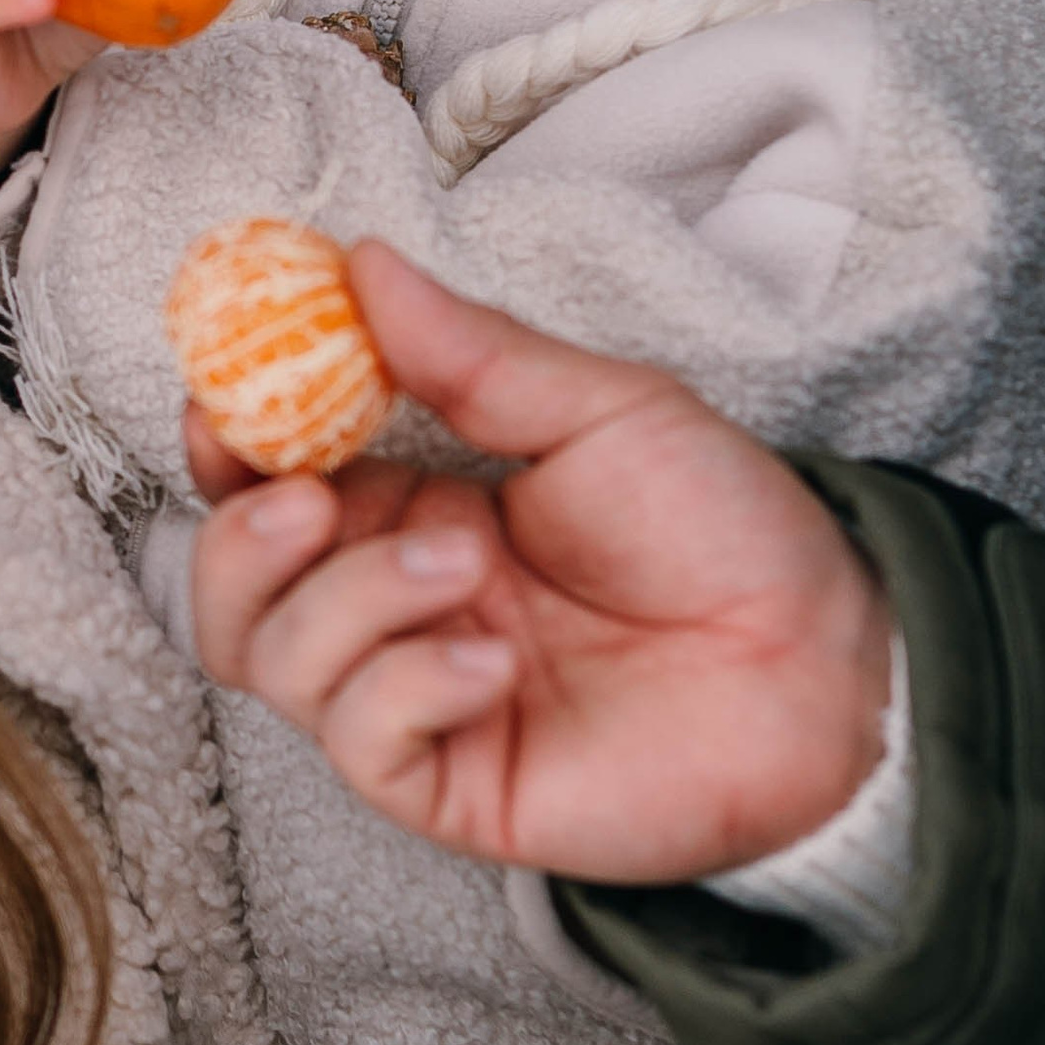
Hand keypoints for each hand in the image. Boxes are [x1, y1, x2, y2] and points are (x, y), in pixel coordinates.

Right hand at [186, 240, 892, 882]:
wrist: (827, 664)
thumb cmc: (724, 533)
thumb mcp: (601, 410)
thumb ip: (472, 355)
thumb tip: (362, 263)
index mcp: (413, 508)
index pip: (264, 482)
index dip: (222, 443)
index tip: (218, 398)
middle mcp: (393, 605)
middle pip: (231, 590)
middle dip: (240, 541)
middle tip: (307, 500)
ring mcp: (416, 696)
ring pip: (276, 664)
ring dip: (350, 602)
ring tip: (464, 567)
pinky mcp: (453, 782)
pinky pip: (362, 742)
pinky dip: (407, 686)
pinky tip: (496, 660)